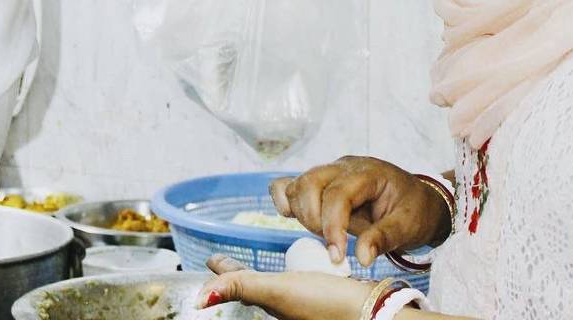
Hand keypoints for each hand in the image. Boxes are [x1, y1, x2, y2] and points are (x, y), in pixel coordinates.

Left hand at [198, 255, 374, 319]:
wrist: (375, 313)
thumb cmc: (327, 305)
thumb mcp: (277, 291)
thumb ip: (240, 287)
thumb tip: (198, 300)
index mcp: (269, 301)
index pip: (238, 283)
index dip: (224, 269)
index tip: (210, 258)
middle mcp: (285, 304)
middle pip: (255, 286)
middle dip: (241, 274)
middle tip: (227, 261)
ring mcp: (305, 303)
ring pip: (278, 287)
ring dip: (265, 274)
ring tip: (258, 263)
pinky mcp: (326, 299)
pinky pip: (302, 284)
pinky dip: (294, 275)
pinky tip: (302, 270)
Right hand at [269, 156, 450, 266]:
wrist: (418, 201)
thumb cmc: (414, 211)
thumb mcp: (408, 227)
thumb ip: (383, 239)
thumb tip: (361, 259)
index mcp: (369, 173)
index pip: (338, 194)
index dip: (332, 226)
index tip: (336, 256)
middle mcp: (344, 167)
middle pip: (310, 183)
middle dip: (314, 219)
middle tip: (331, 245)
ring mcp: (328, 171)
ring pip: (297, 184)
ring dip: (302, 213)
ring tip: (323, 234)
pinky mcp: (318, 182)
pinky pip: (289, 184)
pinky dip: (284, 200)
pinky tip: (293, 217)